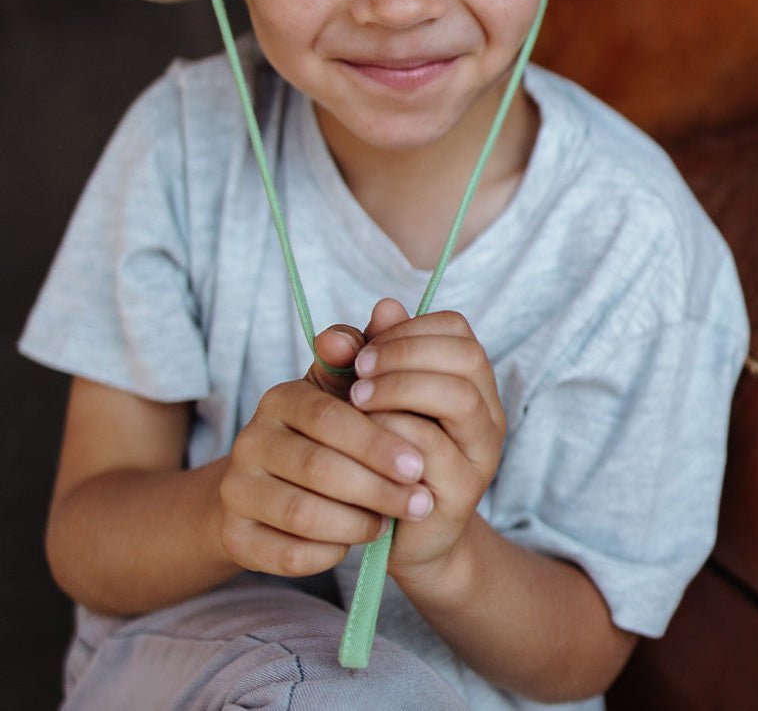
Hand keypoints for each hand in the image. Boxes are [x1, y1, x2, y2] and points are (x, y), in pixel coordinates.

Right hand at [217, 324, 434, 577]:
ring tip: (388, 523)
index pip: (330, 417)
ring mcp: (236, 489)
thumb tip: (391, 305)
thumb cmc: (324, 436)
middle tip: (419, 500)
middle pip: (318, 467)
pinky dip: (324, 553)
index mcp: (281, 398)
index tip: (420, 462)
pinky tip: (351, 546)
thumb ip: (372, 352)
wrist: (264, 491)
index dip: (377, 441)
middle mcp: (251, 440)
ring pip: (301, 513)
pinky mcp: (234, 536)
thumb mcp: (346, 394)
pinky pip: (282, 554)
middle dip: (377, 487)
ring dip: (355, 522)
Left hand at [348, 299, 505, 583]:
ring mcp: (481, 453)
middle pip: (467, 357)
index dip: (409, 329)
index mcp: (469, 380)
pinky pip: (435, 449)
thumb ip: (356, 360)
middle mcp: (487, 412)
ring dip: (401, 389)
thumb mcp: (361, 397)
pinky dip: (394, 433)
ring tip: (357, 401)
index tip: (364, 350)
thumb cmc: (376, 455)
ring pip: (460, 399)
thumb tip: (342, 330)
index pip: (456, 329)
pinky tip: (363, 440)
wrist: (391, 534)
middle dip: (405, 354)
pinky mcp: (464, 491)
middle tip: (358, 373)